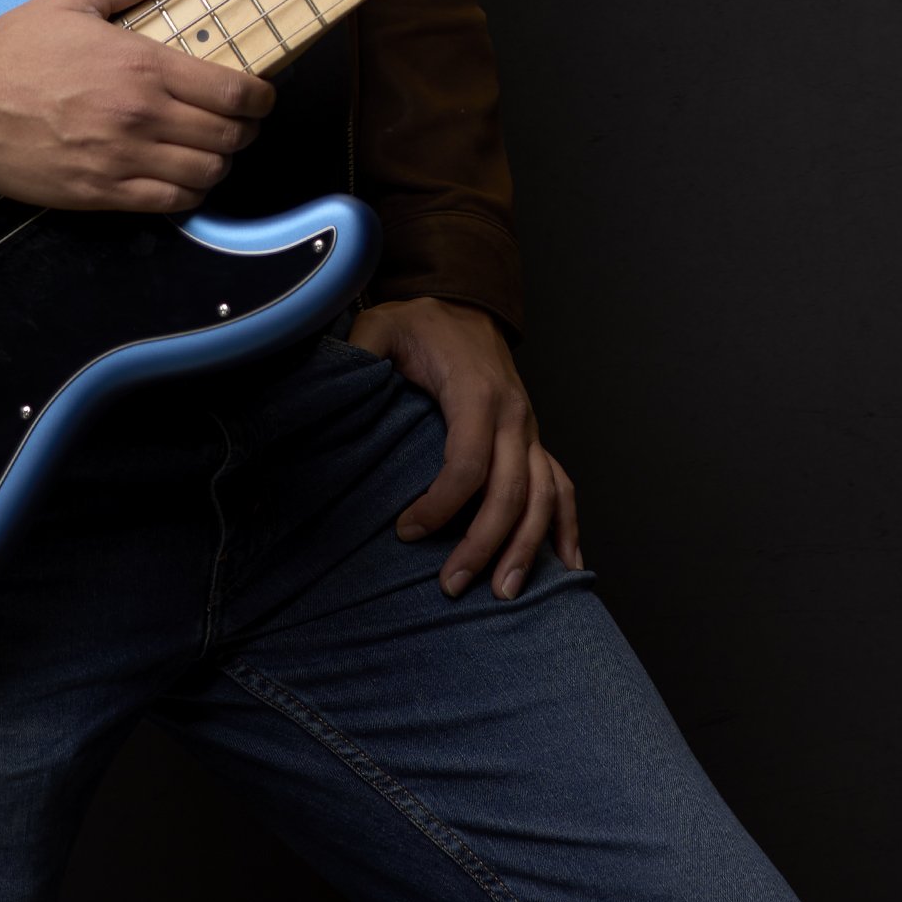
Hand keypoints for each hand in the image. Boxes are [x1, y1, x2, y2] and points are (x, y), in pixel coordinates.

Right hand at [0, 0, 273, 211]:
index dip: (261, 97)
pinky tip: (181, 177)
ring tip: (211, 149)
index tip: (261, 94)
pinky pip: (170, 204)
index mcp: (141, 65)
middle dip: (246, 129)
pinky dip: (188, 193)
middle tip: (240, 121)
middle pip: (229, 136)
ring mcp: (122, 159)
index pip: (233, 91)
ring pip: (206, 174)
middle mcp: (140, 116)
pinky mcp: (101, 193)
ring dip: (220, 163)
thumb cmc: (14, 51)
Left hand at [346, 296, 580, 600]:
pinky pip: (561, 486)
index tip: (406, 531)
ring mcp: (530, 430)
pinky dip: (566, 526)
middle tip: (452, 586)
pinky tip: (567, 565)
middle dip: (484, 544)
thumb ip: (358, 354)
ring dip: (527, 548)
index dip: (440, 504)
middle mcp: (513, 415)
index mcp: (476, 391)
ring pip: (543, 496)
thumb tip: (334, 389)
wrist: (465, 307)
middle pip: (511, 491)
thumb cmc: (421, 323)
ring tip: (504, 594)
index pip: (469, 461)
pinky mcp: (534, 442)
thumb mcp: (382, 325)